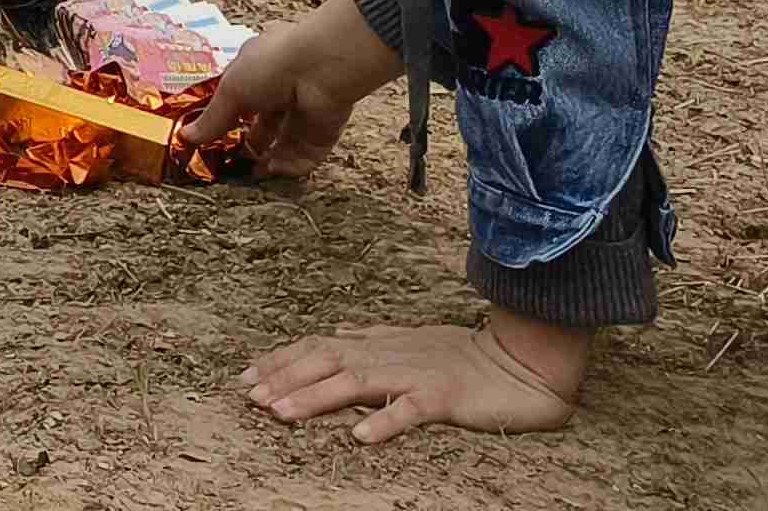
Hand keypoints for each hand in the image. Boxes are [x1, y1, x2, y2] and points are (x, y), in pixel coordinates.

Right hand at [185, 0, 399, 183]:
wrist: (321, 70)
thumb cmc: (270, 66)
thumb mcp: (231, 90)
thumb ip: (212, 118)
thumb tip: (186, 136)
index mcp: (260, 70)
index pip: (243, 98)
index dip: (228, 117)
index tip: (214, 138)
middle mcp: (283, 91)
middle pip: (263, 124)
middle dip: (249, 143)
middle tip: (234, 160)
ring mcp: (304, 114)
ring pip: (283, 143)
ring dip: (268, 159)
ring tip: (253, 172)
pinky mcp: (322, 134)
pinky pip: (304, 156)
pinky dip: (289, 166)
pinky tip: (274, 170)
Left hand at [244, 315, 591, 443]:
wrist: (521, 362)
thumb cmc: (463, 355)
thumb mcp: (410, 342)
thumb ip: (372, 337)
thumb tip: (338, 330)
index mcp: (379, 343)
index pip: (318, 345)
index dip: (281, 359)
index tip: (246, 376)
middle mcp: (389, 354)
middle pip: (326, 360)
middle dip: (284, 377)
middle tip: (250, 397)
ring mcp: (416, 374)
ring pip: (356, 382)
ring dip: (315, 396)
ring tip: (281, 413)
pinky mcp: (445, 397)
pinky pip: (411, 410)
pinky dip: (385, 420)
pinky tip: (360, 437)